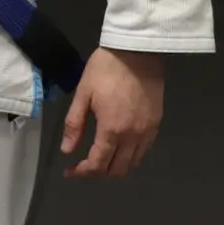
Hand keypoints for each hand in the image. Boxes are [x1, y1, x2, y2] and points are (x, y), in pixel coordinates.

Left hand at [59, 47, 163, 179]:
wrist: (137, 51)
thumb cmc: (105, 69)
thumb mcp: (83, 94)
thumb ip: (75, 124)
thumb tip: (67, 151)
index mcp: (112, 130)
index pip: (97, 164)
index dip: (82, 172)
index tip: (69, 171)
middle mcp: (133, 136)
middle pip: (117, 170)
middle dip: (98, 173)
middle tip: (83, 166)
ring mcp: (147, 131)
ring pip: (133, 163)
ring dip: (115, 167)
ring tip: (100, 159)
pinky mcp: (156, 124)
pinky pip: (144, 151)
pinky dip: (130, 157)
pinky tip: (119, 148)